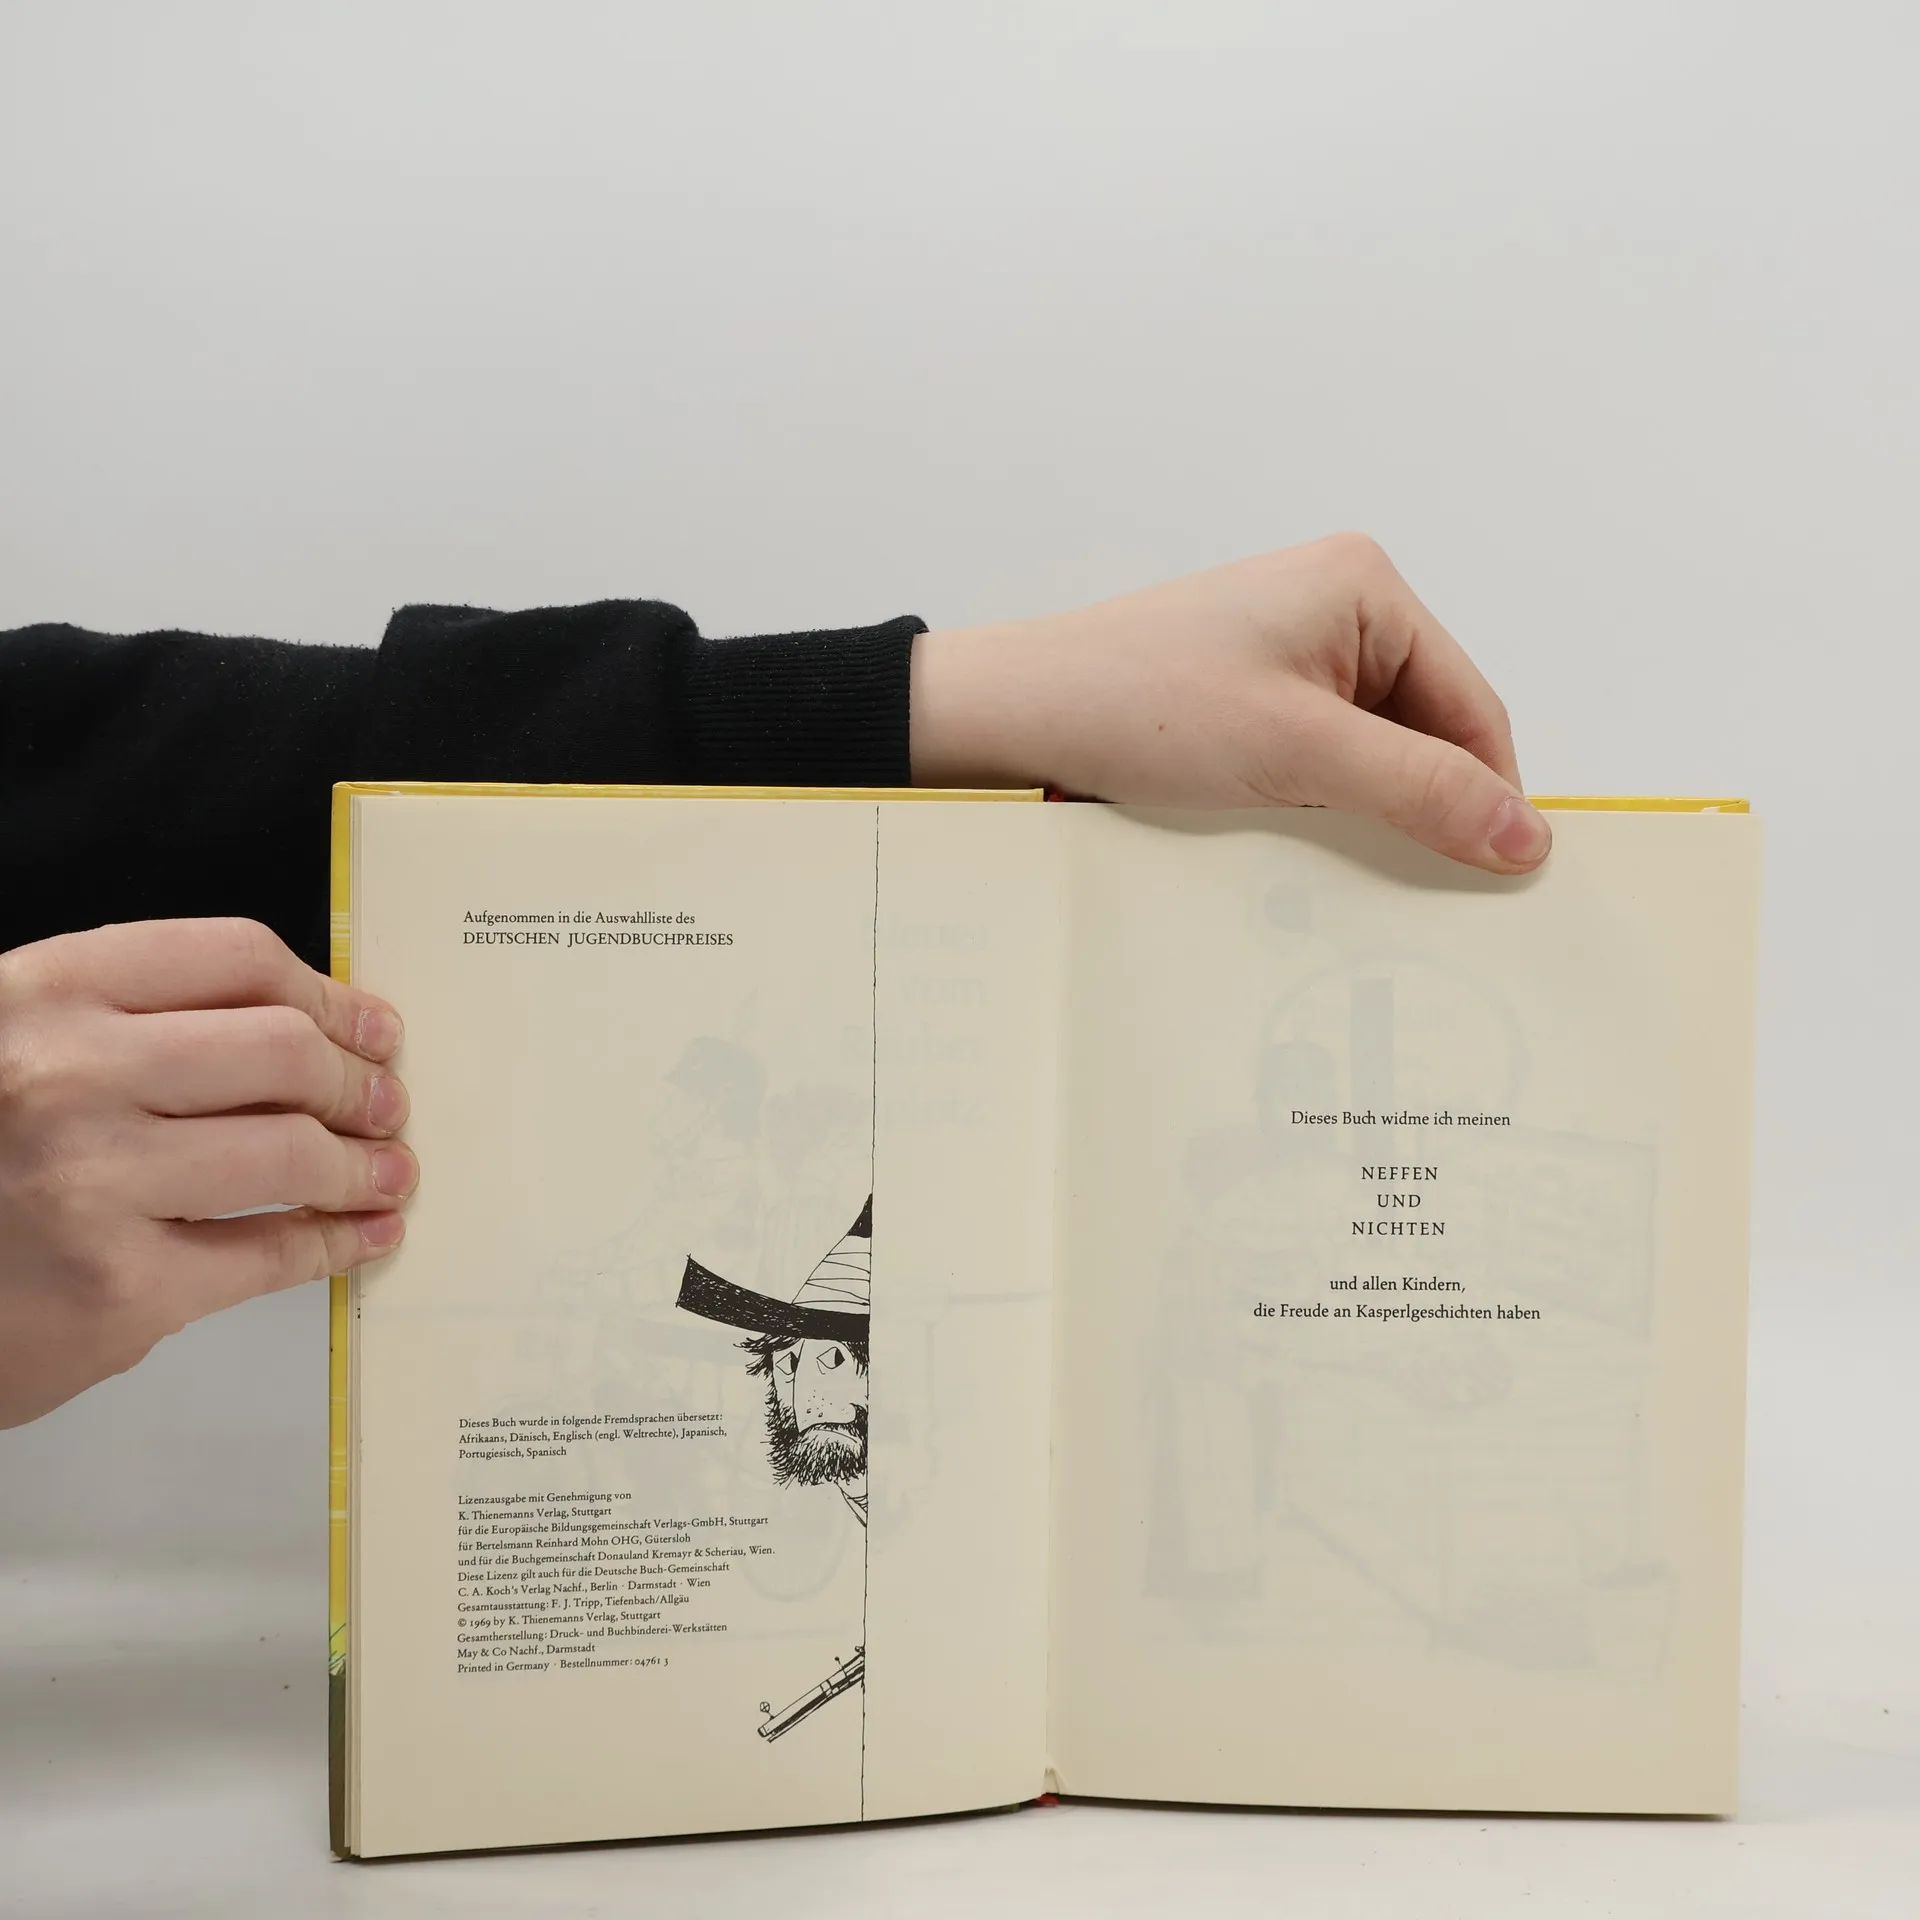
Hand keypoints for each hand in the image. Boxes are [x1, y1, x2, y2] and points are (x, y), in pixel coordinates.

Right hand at [0, 919, 415, 1427]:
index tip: (372, 1024)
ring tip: (389, 1171)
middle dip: (358, 1080)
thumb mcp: (19, 1046)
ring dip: (364, 1164)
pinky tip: (363, 1235)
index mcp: (45, 993)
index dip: (329, 992)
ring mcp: (93, 1184)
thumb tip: (305, 1031)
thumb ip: (134, 1024)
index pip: (235, 957)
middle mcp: (67, 1076)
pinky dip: (336, 1244)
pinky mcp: (118, 1289)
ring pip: (291, 1152)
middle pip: (282, 1050)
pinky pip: (268, 1255)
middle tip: (388, 1102)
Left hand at [909, 532, 1549, 873]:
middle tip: (1423, 890)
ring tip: (1345, 866)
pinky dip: (1320, 806)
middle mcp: (1336, 608)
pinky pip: (1320, 760)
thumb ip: (1420, 790)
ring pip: (1372, 753)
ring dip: (1366, 811)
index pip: (1471, 705)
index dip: (1491, 794)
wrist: (1013, 716)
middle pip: (1427, 730)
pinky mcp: (1250, 696)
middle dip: (1422, 804)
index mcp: (1365, 587)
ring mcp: (1289, 652)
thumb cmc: (1139, 705)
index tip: (1502, 876)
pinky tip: (1298, 845)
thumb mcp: (1298, 752)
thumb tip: (1526, 836)